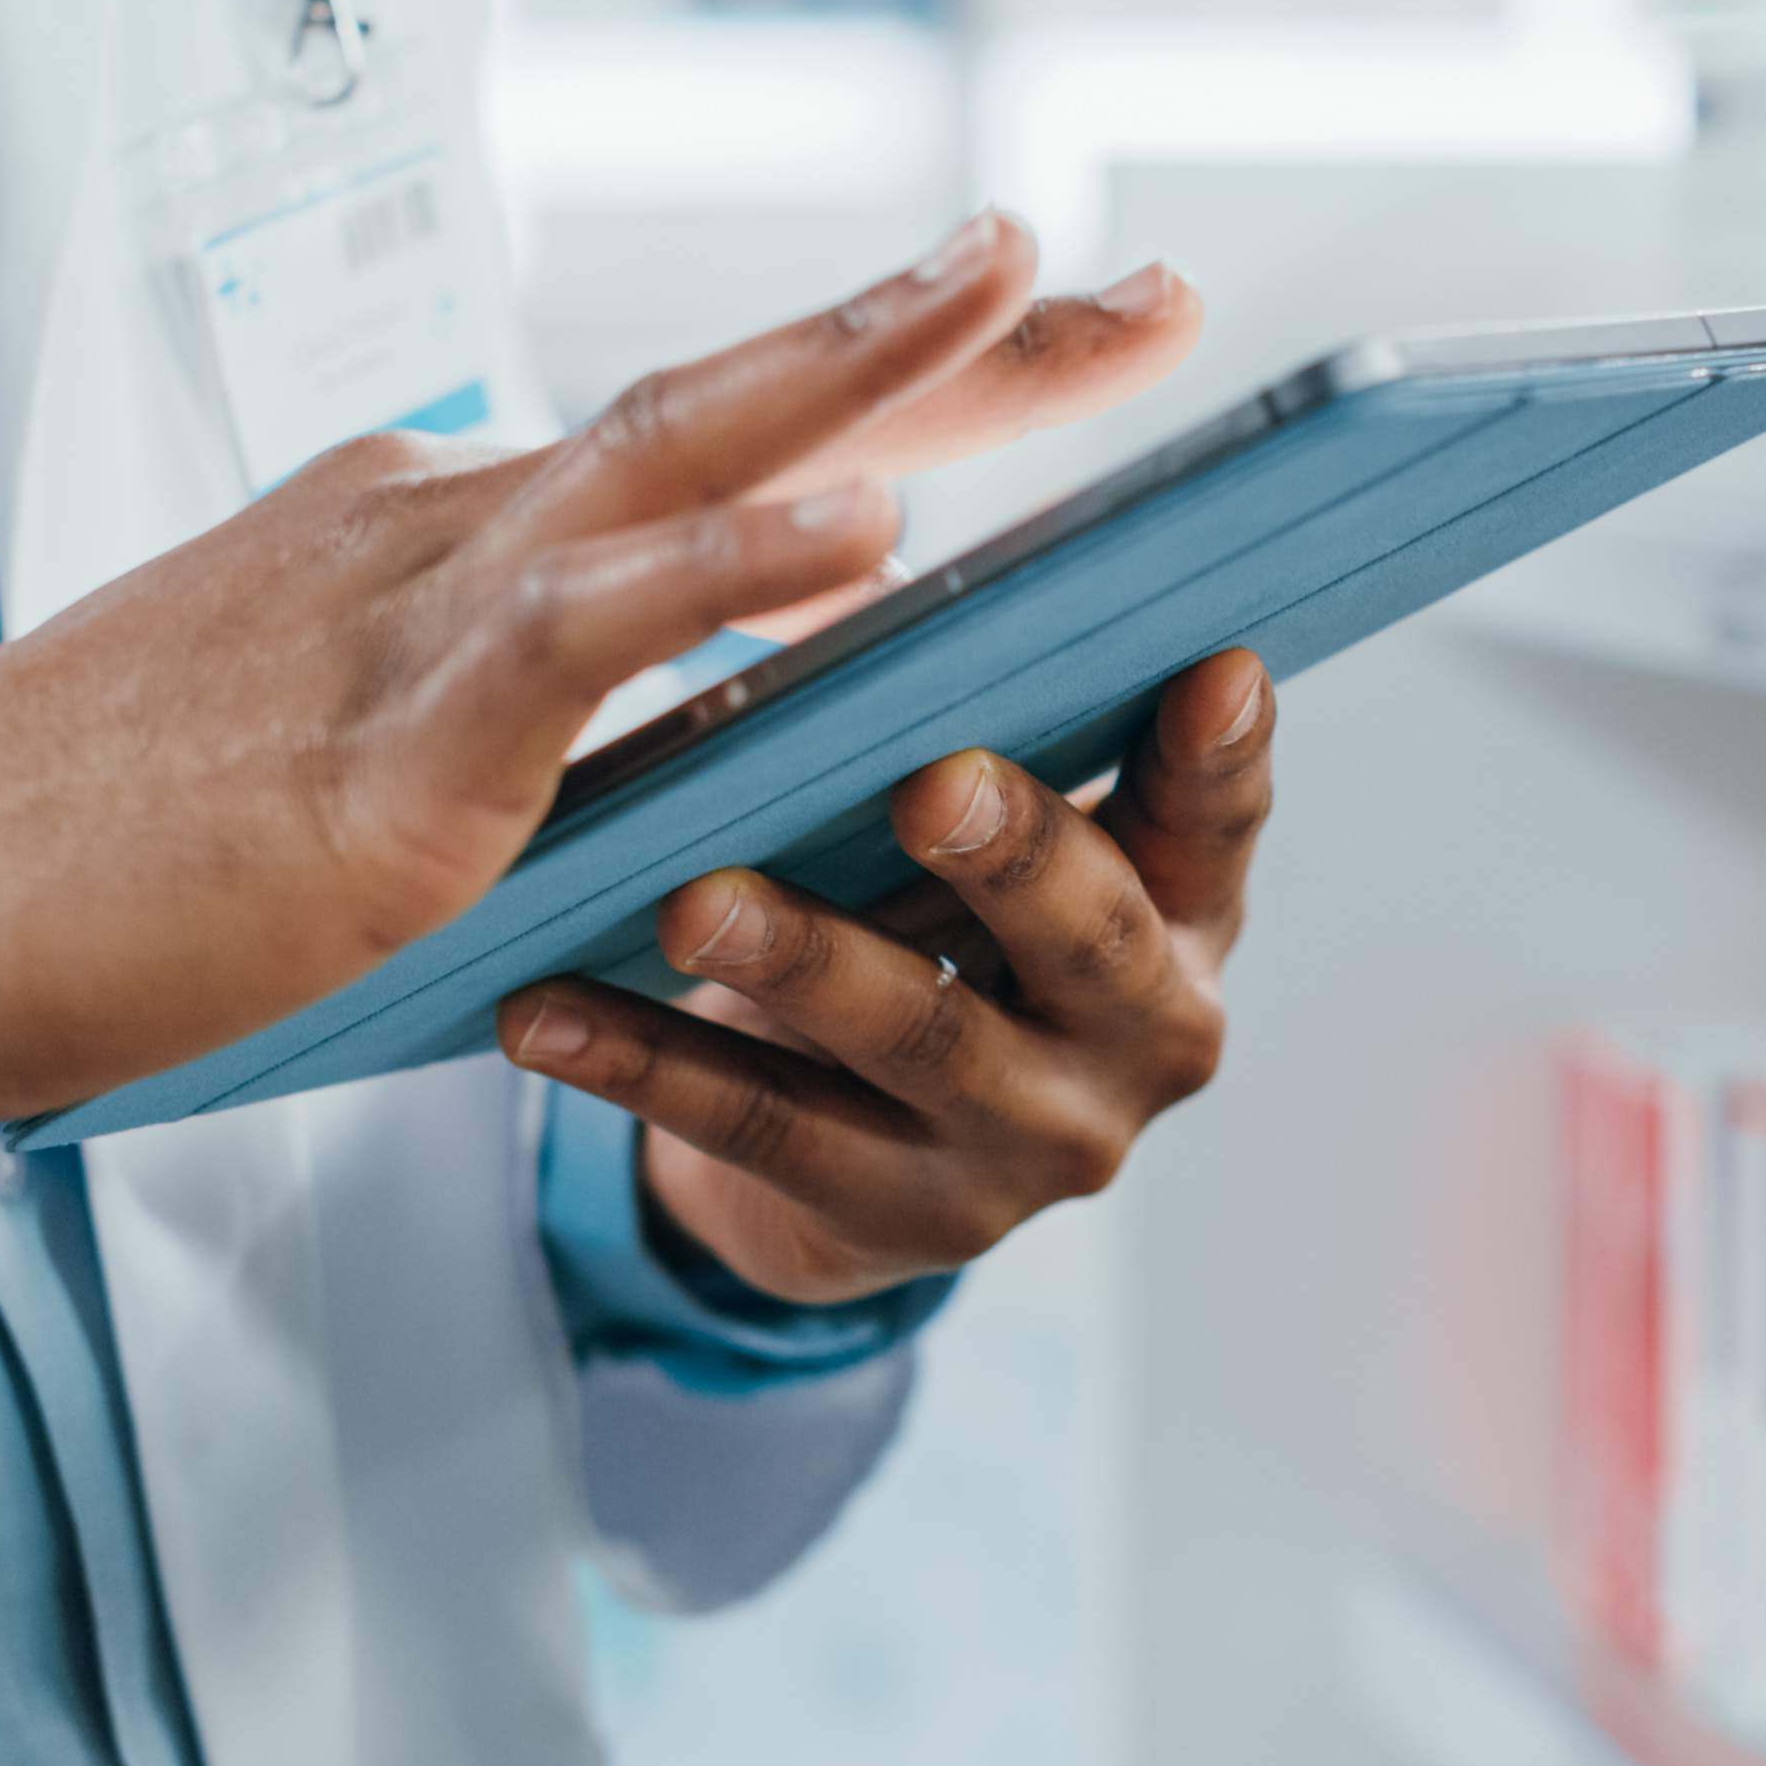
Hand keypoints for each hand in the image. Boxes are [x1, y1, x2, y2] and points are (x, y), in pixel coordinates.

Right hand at [0, 213, 1194, 1124]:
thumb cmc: (87, 843)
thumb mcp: (330, 743)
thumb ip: (484, 716)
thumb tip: (624, 728)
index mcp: (440, 531)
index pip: (708, 429)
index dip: (892, 373)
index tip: (1049, 320)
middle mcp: (445, 528)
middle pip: (739, 395)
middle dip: (954, 341)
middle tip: (1137, 282)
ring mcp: (415, 619)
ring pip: (679, 456)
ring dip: (869, 375)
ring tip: (1031, 295)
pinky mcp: (386, 747)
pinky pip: (591, 630)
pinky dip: (736, 567)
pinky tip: (868, 533)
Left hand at [494, 650, 1277, 1303]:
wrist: (871, 1163)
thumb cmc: (944, 931)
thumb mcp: (1012, 849)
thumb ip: (1014, 739)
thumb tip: (907, 547)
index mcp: (1183, 916)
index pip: (1219, 825)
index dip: (1223, 757)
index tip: (1214, 667)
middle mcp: (1141, 1040)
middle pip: (1086, 939)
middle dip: (1011, 858)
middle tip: (930, 786)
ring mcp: (1028, 1145)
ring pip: (915, 1038)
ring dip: (799, 961)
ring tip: (691, 901)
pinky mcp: (897, 1218)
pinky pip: (758, 1129)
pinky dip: (643, 1063)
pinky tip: (541, 1012)